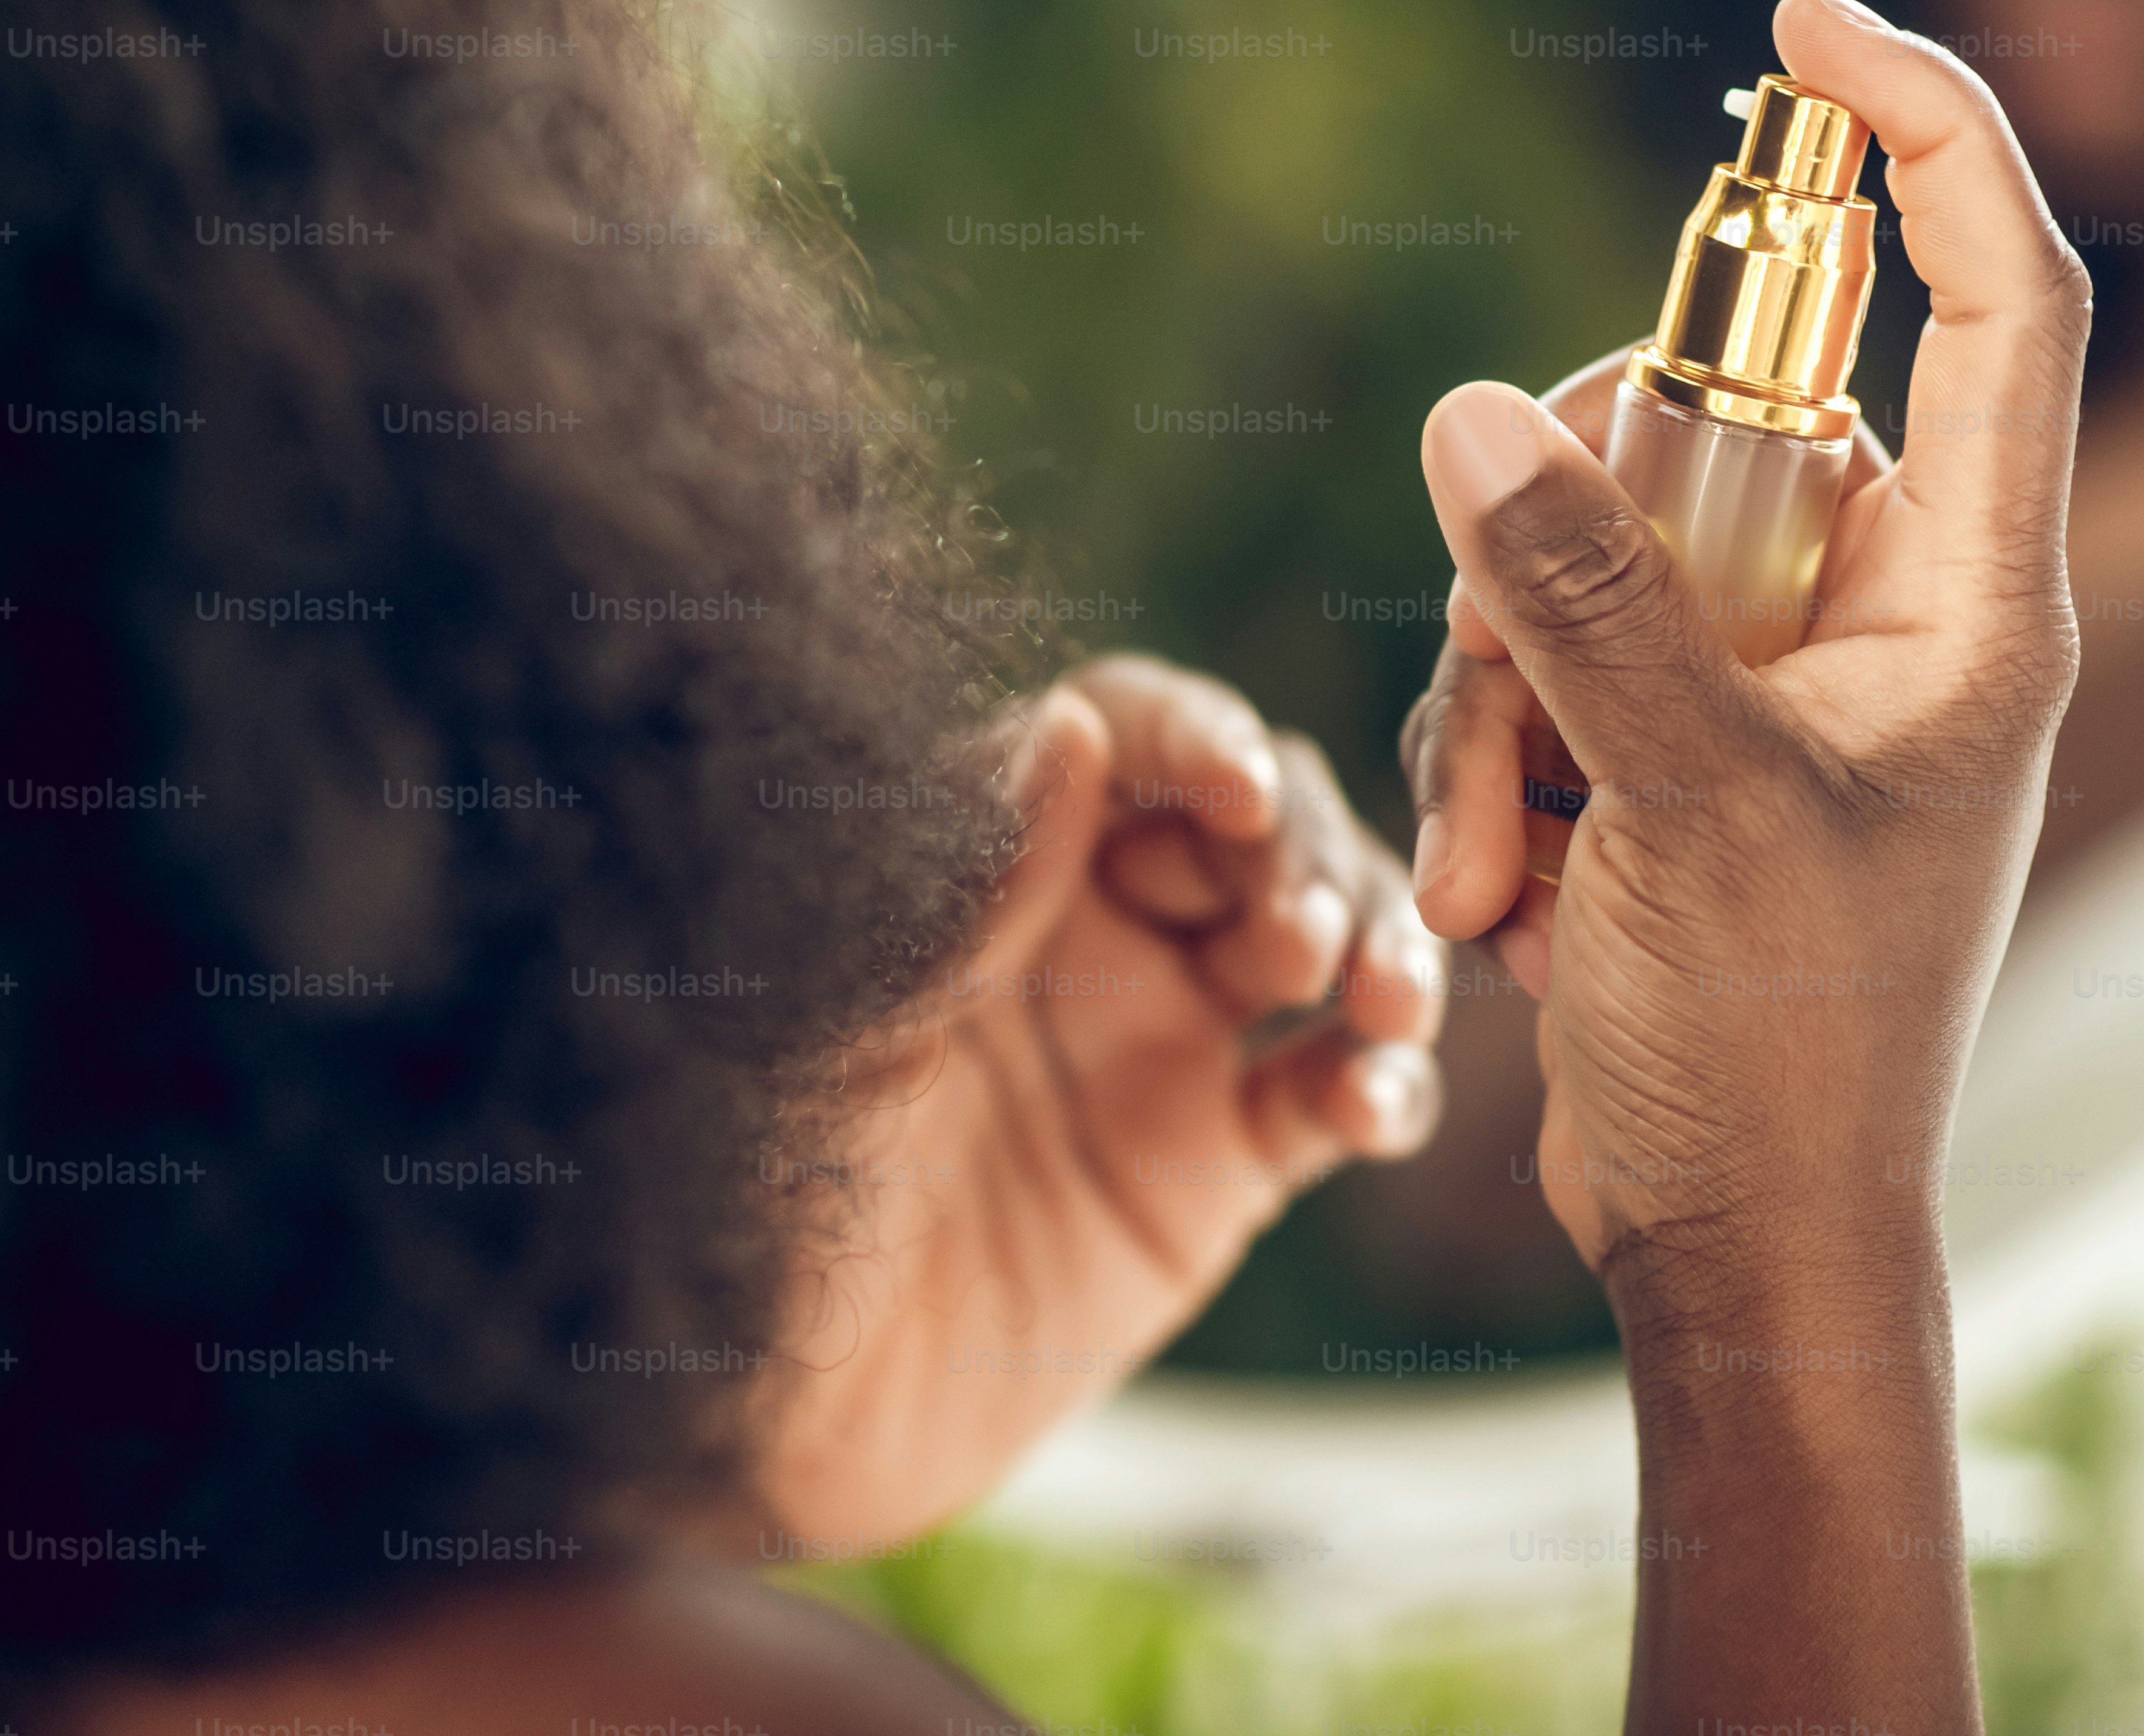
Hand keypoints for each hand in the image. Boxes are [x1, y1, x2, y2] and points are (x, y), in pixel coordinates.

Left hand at [752, 655, 1445, 1547]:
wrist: (777, 1418)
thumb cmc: (760, 1195)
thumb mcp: (855, 1033)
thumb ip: (970, 890)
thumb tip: (1072, 725)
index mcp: (993, 858)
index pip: (1118, 736)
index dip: (1190, 737)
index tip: (1234, 782)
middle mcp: (1093, 928)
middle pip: (1248, 826)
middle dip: (1299, 851)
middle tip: (1297, 932)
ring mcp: (1166, 1042)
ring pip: (1322, 943)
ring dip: (1373, 945)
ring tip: (1375, 998)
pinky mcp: (1218, 1166)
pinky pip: (1333, 1097)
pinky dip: (1383, 1085)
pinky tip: (1371, 1101)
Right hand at [1400, 0, 2090, 1275]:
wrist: (1734, 1242)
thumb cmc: (1781, 1051)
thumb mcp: (1684, 806)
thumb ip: (1585, 600)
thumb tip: (1476, 409)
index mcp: (1973, 596)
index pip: (1994, 290)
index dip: (1930, 127)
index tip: (1806, 20)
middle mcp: (1875, 608)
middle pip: (1701, 419)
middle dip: (1561, 543)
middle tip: (1521, 685)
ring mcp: (1757, 673)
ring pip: (1576, 543)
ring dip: (1497, 695)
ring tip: (1502, 866)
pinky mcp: (1655, 738)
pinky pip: (1530, 650)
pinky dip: (1488, 761)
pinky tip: (1500, 902)